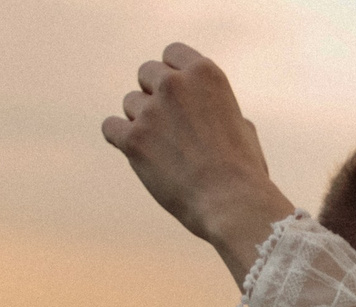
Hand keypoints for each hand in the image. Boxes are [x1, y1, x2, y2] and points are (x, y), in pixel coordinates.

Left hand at [101, 44, 295, 284]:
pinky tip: (137, 153)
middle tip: (169, 125)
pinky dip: (120, 139)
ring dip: (141, 121)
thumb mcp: (242, 126)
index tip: (176, 94)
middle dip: (153, 94)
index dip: (171, 72)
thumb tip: (205, 109)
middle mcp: (175, 84)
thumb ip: (215, 107)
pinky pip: (110, 127)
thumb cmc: (244, 172)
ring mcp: (152, 110)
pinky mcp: (133, 139)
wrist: (232, 204)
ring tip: (165, 152)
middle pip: (146, 72)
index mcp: (205, 74)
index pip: (172, 53)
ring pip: (130, 103)